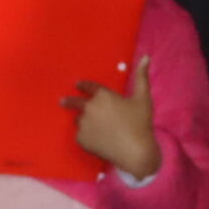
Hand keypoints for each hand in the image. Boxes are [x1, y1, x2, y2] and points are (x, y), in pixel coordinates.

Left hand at [68, 57, 161, 178]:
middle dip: (68, 101)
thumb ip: (142, 76)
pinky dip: (87, 136)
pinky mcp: (81, 139)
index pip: (88, 86)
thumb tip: (146, 57)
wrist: (135, 151)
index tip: (78, 85)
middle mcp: (89, 108)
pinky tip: (97, 139)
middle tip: (63, 101)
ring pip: (79, 120)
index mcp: (102, 95)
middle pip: (75, 102)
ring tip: (92, 127)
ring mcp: (83, 124)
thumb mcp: (143, 98)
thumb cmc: (141, 123)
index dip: (83, 85)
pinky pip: (81, 135)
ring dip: (83, 120)